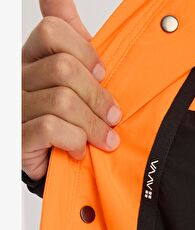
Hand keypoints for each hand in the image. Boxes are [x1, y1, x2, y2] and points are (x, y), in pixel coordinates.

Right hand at [22, 0, 121, 180]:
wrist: (57, 168)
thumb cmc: (71, 122)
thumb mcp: (78, 79)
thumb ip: (72, 40)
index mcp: (34, 58)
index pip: (53, 30)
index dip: (85, 52)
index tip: (103, 74)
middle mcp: (20, 77)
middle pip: (64, 68)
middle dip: (98, 97)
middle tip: (112, 117)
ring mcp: (16, 106)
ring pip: (62, 101)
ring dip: (92, 125)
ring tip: (103, 139)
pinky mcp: (18, 136)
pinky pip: (51, 127)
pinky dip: (74, 140)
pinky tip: (78, 150)